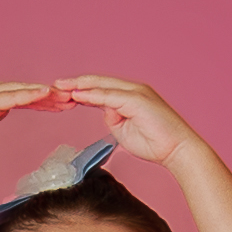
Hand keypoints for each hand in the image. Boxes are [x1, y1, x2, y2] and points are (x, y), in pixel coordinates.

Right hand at [0, 81, 70, 160]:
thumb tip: (3, 112)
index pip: (24, 96)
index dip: (45, 100)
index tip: (64, 105)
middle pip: (28, 91)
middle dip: (52, 96)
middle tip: (74, 99)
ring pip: (24, 91)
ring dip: (47, 95)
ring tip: (67, 98)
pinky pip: (14, 97)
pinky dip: (31, 95)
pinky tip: (46, 94)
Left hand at [49, 76, 196, 166]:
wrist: (177, 150)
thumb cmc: (155, 143)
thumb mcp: (125, 131)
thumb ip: (113, 119)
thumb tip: (105, 113)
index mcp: (128, 96)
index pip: (99, 89)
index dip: (80, 90)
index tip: (62, 92)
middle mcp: (131, 89)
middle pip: (97, 82)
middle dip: (75, 83)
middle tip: (54, 85)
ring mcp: (135, 92)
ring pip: (101, 85)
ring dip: (79, 86)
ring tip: (60, 87)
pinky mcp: (137, 99)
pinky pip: (109, 95)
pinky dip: (92, 95)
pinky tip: (77, 95)